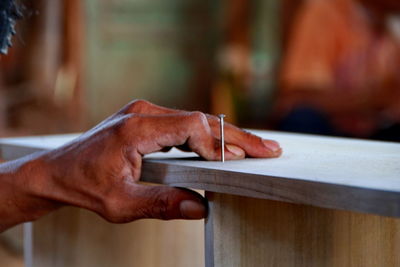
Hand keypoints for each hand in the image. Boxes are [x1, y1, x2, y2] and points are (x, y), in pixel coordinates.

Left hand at [1, 100, 281, 228]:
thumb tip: (200, 207)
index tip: (244, 160)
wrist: (58, 172)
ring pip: (195, 120)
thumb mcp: (119, 204)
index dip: (221, 143)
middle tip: (268, 149)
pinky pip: (184, 124)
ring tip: (254, 149)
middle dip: (236, 137)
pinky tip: (223, 146)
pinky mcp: (146, 119)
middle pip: (201, 120)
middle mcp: (143, 112)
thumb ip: (160, 204)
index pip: (193, 126)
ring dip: (224, 136)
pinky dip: (206, 136)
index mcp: (136, 129)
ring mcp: (144, 113)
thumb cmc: (83, 186)